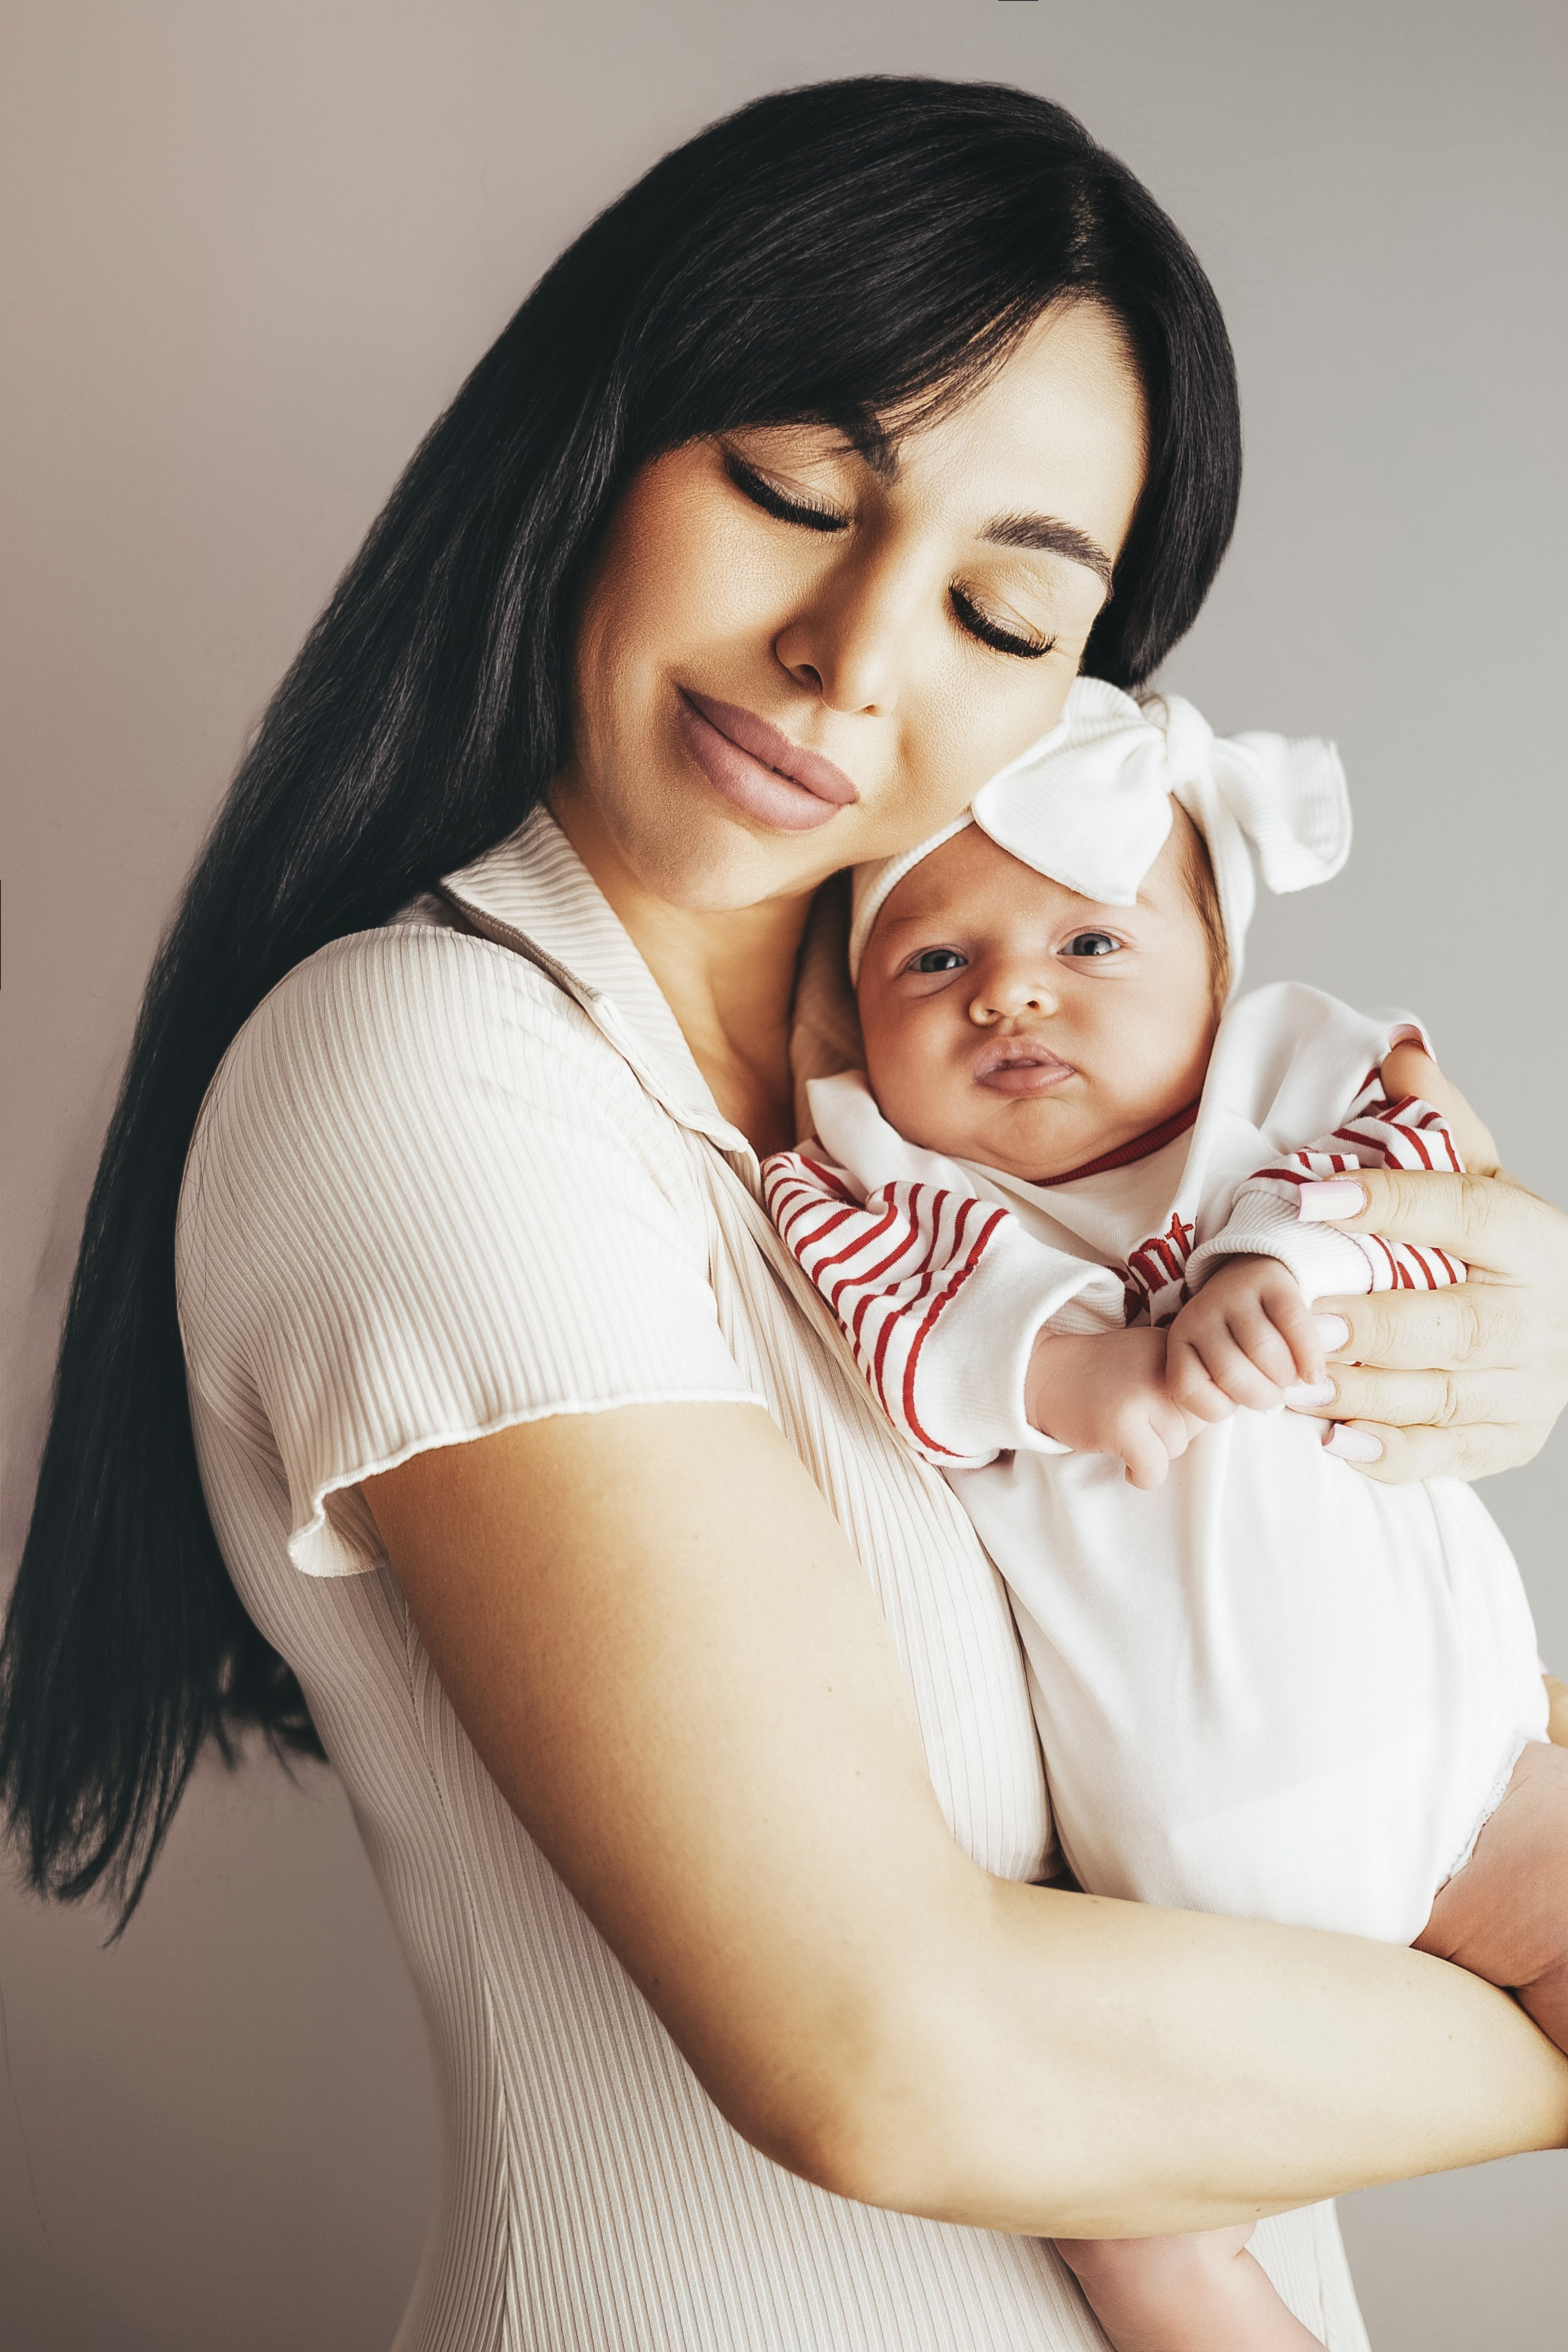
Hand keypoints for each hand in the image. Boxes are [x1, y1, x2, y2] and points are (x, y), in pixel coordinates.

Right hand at [1025, 1326, 1200, 1490]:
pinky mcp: (1121, 1425)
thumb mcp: (1149, 1358)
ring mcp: (1143, 1394)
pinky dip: (1141, 1476)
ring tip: (1124, 1432)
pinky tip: (1125, 1462)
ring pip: (1178, 1446)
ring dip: (1153, 1451)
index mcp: (1176, 1346)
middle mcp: (1165, 1366)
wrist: (1041, 1375)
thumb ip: (1184, 1379)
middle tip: (1136, 1419)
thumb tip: (1218, 1417)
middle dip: (1169, 1431)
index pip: (1210, 1396)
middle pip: (1197, 1423)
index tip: (1154, 1406)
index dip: (1183, 1411)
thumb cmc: (1100, 1375)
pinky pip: (1155, 1471)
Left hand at [1167, 1257, 1326, 1422]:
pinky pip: (1293, 1323)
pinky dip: (1308, 1356)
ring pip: (1263, 1350)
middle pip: (1231, 1374)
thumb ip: (1223, 1389)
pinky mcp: (1269, 1281)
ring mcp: (1233, 1295)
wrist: (1250, 1274)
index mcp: (1179, 1342)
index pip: (1187, 1388)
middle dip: (1261, 1396)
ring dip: (1285, 1376)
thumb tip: (1263, 1410)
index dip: (1220, 1407)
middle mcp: (1199, 1316)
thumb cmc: (1235, 1337)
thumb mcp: (1214, 1362)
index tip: (1237, 1402)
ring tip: (1289, 1377)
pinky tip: (1312, 1374)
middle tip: (1274, 1391)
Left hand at [1289, 1050, 1567, 1481]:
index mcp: (1532, 1239)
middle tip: (1298, 1319)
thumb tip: (1399, 1054)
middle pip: (1455, 1326)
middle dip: (1374, 1326)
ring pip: (1440, 1397)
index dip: (1388, 1205)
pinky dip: (1387, 1454)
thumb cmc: (1497, 1246)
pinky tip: (1331, 1439)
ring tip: (1287, 1382)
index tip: (1309, 1197)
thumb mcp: (1481, 1173)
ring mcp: (1529, 1388)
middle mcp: (1540, 1318)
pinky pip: (1445, 1455)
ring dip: (1359, 1394)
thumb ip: (1439, 1120)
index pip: (1464, 1215)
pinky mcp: (1508, 1440)